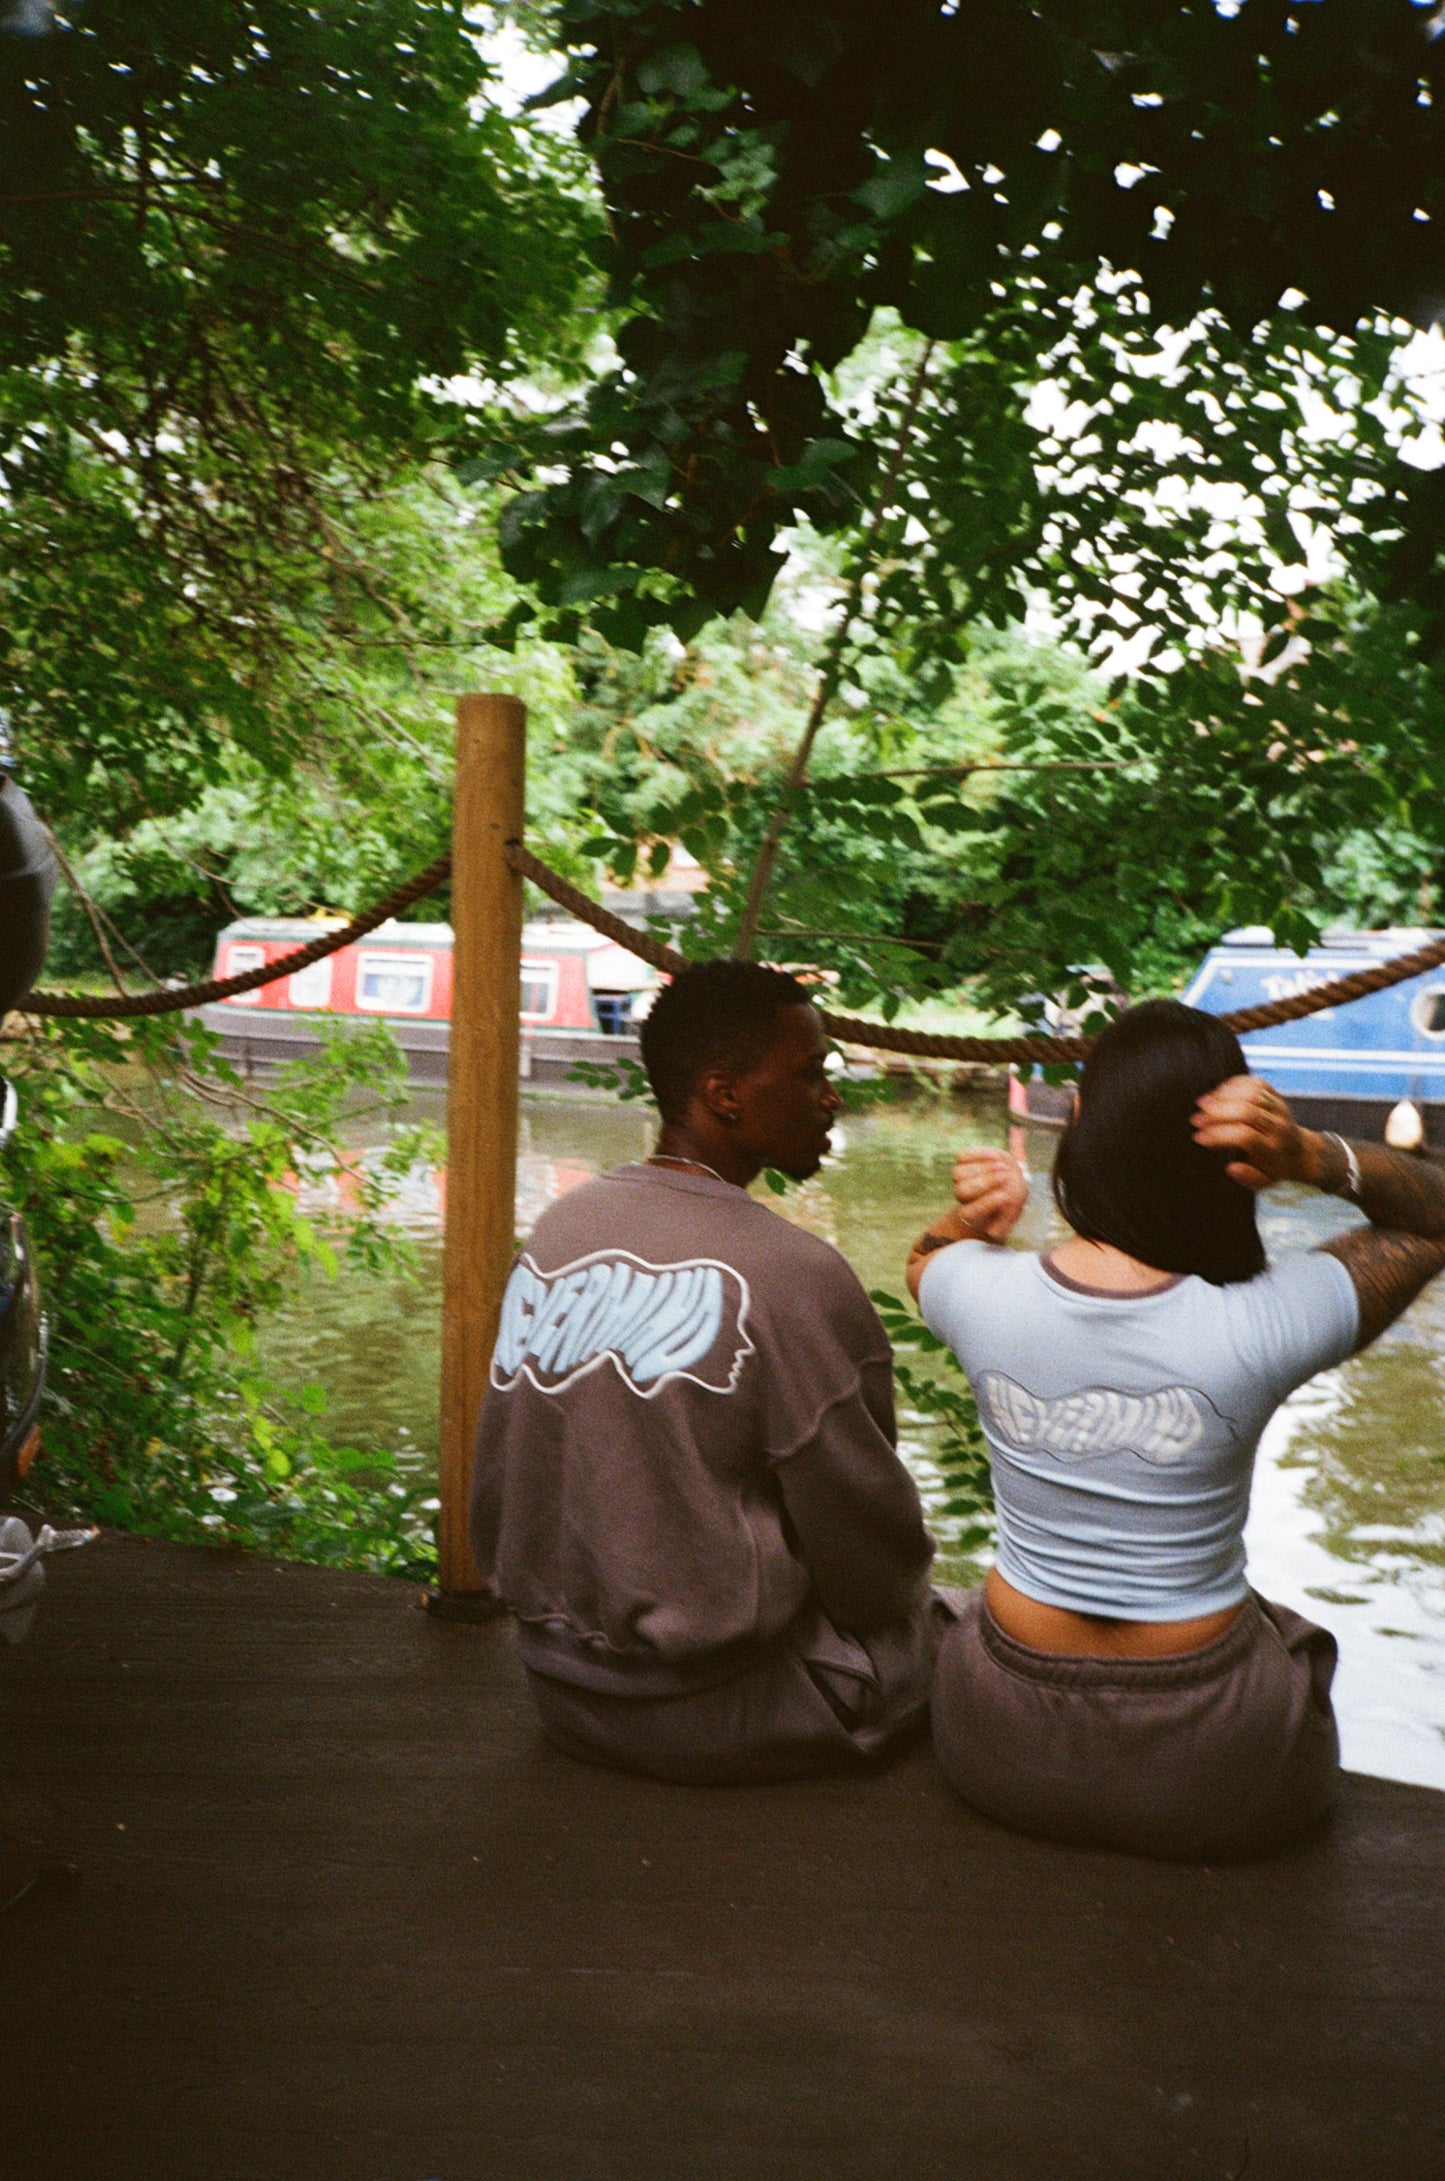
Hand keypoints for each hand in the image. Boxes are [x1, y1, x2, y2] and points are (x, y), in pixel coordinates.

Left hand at [952, 1147, 1028, 1241]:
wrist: (1008, 1178)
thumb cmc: (1011, 1199)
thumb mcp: (1013, 1211)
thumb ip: (1005, 1220)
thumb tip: (993, 1234)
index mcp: (971, 1214)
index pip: (969, 1213)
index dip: (985, 1205)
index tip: (1004, 1197)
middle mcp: (962, 1197)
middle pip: (962, 1191)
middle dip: (984, 1183)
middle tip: (1006, 1177)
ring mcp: (960, 1178)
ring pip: (959, 1173)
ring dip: (983, 1168)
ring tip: (1003, 1166)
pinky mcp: (962, 1160)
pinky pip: (962, 1156)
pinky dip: (978, 1155)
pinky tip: (996, 1156)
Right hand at [1191, 1076, 1316, 1191]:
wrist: (1299, 1152)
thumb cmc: (1274, 1167)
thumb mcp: (1264, 1182)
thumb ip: (1248, 1178)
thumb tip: (1231, 1168)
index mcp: (1273, 1148)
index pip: (1244, 1136)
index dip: (1218, 1135)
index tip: (1199, 1138)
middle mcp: (1277, 1125)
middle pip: (1247, 1111)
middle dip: (1217, 1113)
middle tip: (1196, 1119)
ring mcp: (1278, 1108)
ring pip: (1250, 1093)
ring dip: (1223, 1096)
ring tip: (1203, 1103)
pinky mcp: (1276, 1095)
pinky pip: (1255, 1083)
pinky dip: (1234, 1084)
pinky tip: (1219, 1093)